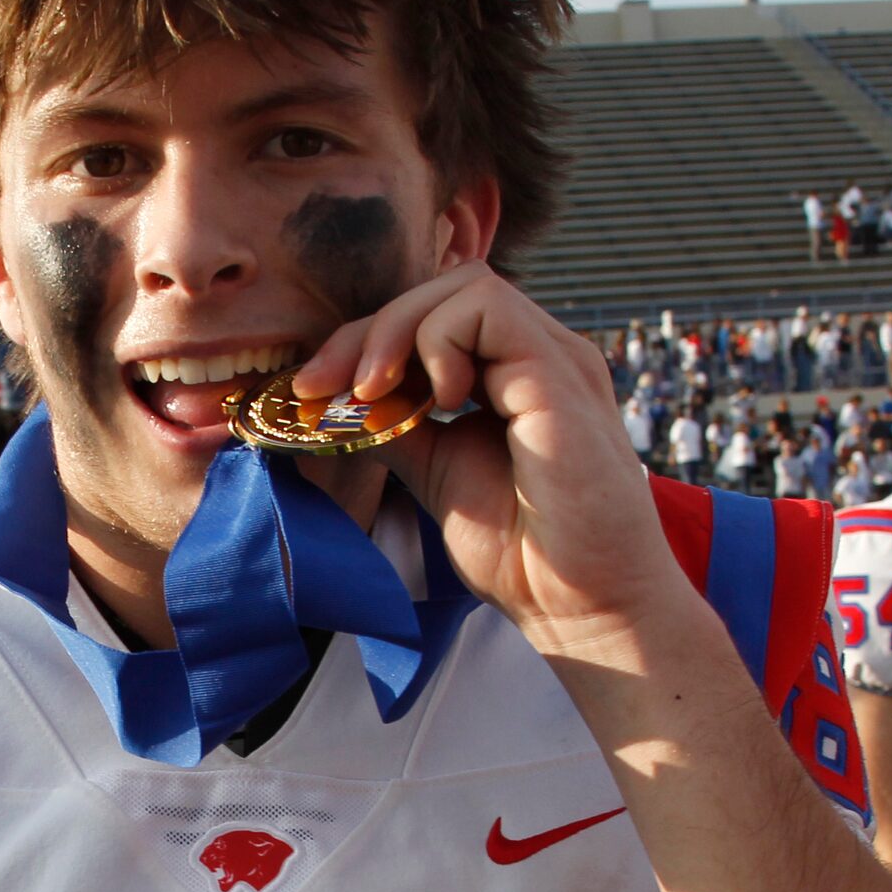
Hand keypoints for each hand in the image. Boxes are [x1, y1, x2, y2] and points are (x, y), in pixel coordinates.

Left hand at [292, 264, 697, 655]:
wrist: (580, 605)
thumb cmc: (526, 554)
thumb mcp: (437, 474)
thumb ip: (402, 429)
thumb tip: (344, 403)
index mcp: (514, 376)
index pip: (432, 320)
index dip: (364, 343)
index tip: (312, 392)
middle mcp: (539, 356)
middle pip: (443, 291)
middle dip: (367, 331)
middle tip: (320, 387)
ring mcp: (554, 359)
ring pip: (466, 286)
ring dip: (397, 329)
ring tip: (372, 392)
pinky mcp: (559, 373)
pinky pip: (487, 309)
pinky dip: (439, 340)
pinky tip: (436, 400)